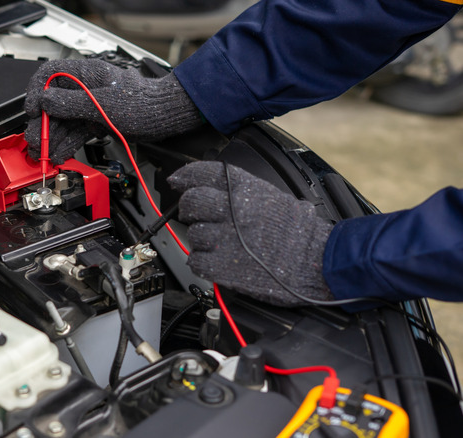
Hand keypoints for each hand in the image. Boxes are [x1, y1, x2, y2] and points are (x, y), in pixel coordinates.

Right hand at [24, 59, 202, 163]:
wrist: (165, 118)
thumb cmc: (144, 104)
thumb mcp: (103, 104)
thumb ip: (71, 104)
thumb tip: (45, 101)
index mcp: (85, 74)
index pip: (49, 76)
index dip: (36, 92)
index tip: (31, 111)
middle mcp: (84, 89)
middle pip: (53, 104)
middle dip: (41, 124)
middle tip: (34, 142)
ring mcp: (89, 106)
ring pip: (63, 122)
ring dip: (51, 139)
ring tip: (42, 154)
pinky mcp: (95, 122)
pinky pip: (75, 133)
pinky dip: (66, 144)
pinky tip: (58, 155)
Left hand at [167, 160, 334, 305]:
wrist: (318, 260)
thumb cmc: (301, 234)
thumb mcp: (272, 198)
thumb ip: (242, 192)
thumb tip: (215, 189)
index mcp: (246, 190)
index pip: (204, 173)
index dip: (185, 176)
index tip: (177, 180)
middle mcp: (233, 210)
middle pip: (191, 202)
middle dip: (190, 209)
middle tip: (196, 216)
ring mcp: (226, 238)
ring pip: (193, 234)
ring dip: (202, 241)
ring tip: (222, 245)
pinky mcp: (224, 266)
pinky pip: (196, 261)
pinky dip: (202, 263)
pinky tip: (218, 262)